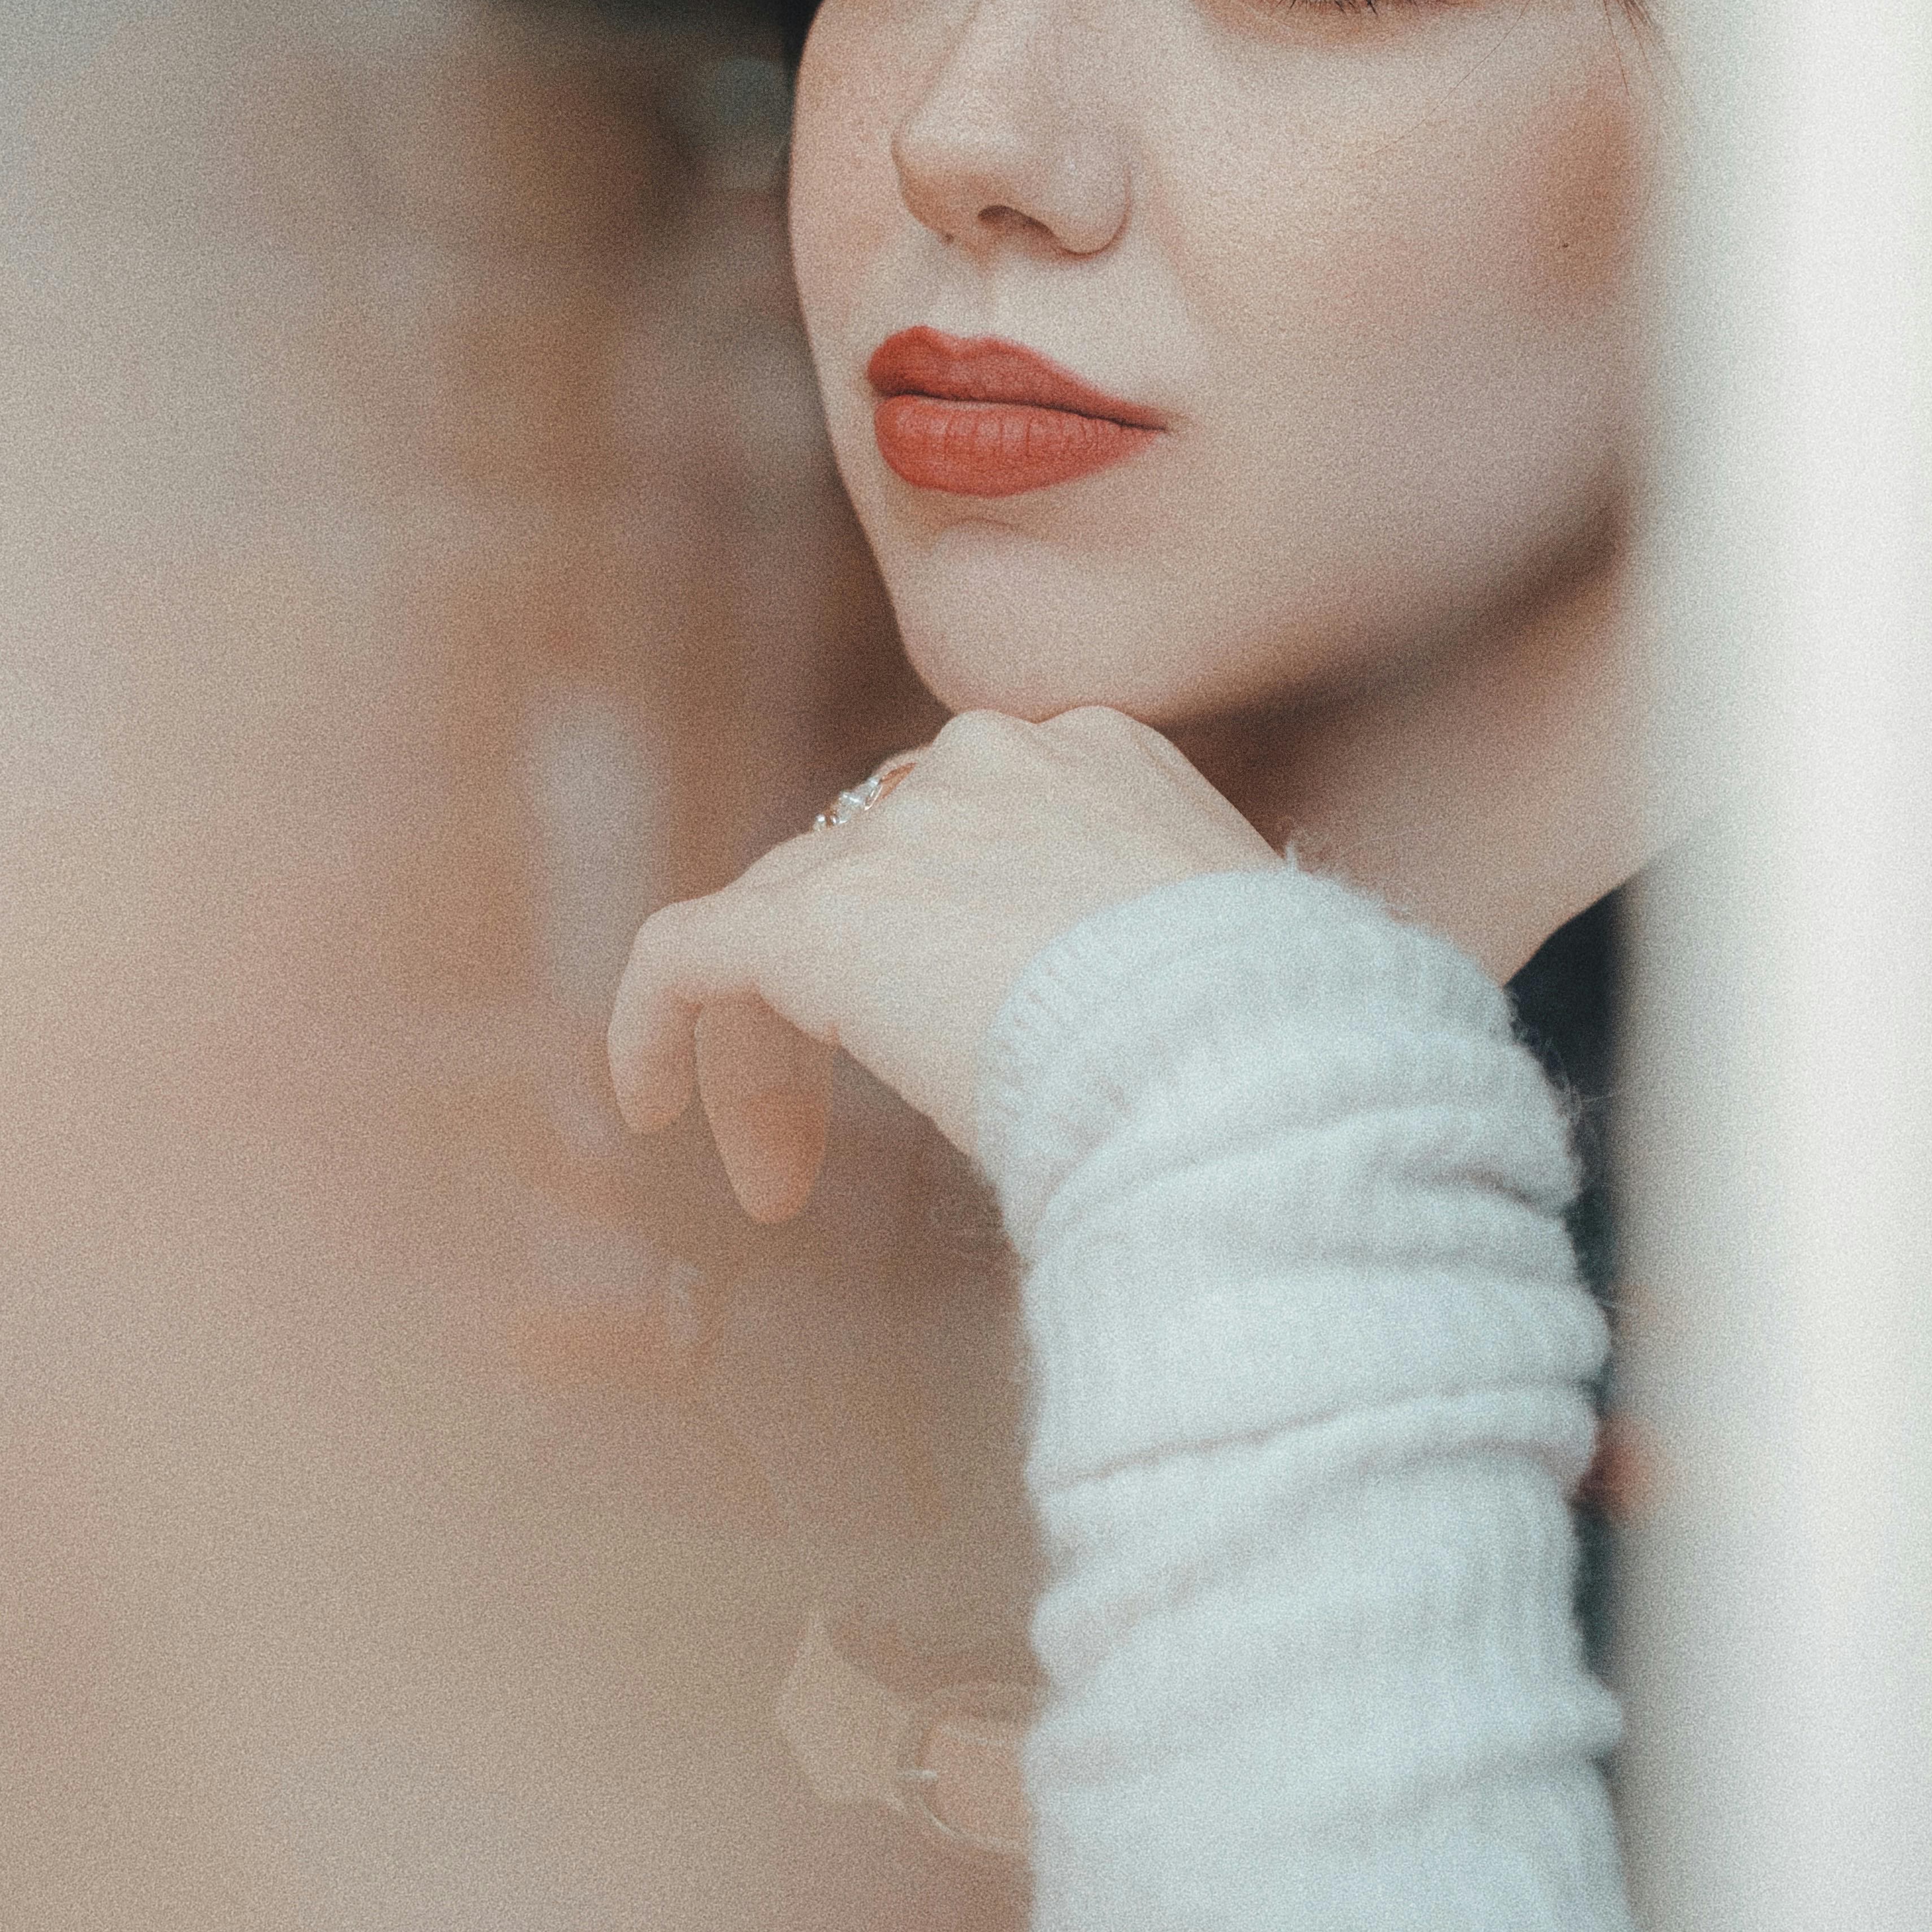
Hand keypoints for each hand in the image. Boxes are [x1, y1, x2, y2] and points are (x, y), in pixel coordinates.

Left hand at [607, 705, 1277, 1220]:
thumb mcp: (1233, 963)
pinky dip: (653, 1022)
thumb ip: (1161, 959)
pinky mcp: (816, 920)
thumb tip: (1160, 1039)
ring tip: (778, 1175)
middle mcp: (994, 762)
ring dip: (773, 1047)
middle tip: (853, 1129)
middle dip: (849, 995)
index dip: (943, 939)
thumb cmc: (1280, 1048)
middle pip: (870, 864)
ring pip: (783, 918)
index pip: (974, 824)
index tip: (959, 1052)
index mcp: (1101, 756)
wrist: (1246, 1062)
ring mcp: (902, 831)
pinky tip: (650, 1111)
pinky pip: (687, 951)